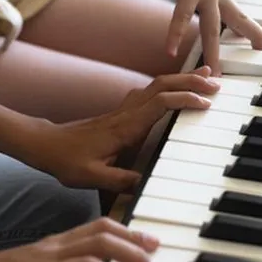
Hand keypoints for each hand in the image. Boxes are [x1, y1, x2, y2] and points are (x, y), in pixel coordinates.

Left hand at [23, 66, 219, 191]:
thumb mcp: (90, 177)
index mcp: (123, 128)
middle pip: (162, 87)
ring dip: (181, 80)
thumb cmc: (66, 161)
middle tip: (216, 83)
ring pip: (156, 86)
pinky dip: (168, 87)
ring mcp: (122, 111)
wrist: (44, 145)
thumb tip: (145, 183)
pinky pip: (149, 93)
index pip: (158, 105)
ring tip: (205, 77)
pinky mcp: (120, 113)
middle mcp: (125, 114)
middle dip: (190, 82)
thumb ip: (118, 180)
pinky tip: (176, 90)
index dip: (183, 101)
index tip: (205, 104)